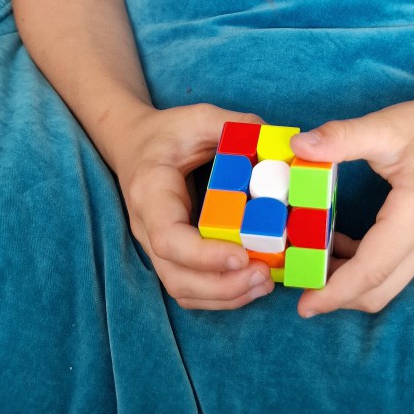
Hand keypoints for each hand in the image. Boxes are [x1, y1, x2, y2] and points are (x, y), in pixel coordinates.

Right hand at [114, 104, 274, 308]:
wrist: (134, 144)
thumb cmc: (166, 132)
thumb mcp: (199, 117)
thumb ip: (235, 125)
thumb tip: (279, 140)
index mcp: (151, 193)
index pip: (169, 237)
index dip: (205, 254)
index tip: (243, 255)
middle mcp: (147, 227)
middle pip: (177, 276)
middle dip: (222, 285)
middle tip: (264, 275)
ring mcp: (156, 245)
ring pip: (182, 289)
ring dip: (224, 296)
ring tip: (264, 284)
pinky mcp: (171, 254)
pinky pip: (189, 288)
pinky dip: (220, 296)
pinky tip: (251, 285)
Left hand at [290, 81, 413, 315]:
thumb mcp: (384, 126)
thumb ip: (340, 138)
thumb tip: (298, 146)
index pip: (371, 269)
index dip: (335, 291)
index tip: (303, 305)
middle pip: (378, 289)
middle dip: (337, 295)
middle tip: (299, 281)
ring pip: (387, 285)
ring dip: (350, 282)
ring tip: (313, 259)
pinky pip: (396, 271)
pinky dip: (365, 269)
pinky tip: (341, 244)